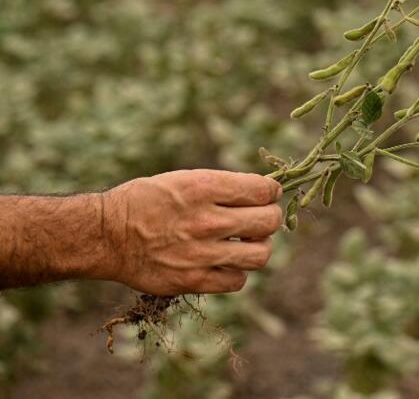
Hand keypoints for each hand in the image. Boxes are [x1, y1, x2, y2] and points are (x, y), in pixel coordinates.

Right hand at [97, 169, 282, 294]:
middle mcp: (206, 221)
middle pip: (268, 222)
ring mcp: (200, 254)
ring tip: (246, 242)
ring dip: (259, 247)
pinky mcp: (192, 280)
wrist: (105, 235)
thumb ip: (223, 187)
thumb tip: (264, 192)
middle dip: (270, 217)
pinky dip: (238, 272)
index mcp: (203, 188)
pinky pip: (237, 281)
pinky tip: (226, 262)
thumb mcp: (184, 178)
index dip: (270, 191)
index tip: (266, 193)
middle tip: (260, 218)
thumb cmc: (146, 201)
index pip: (262, 190)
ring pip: (260, 255)